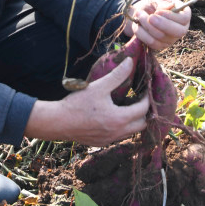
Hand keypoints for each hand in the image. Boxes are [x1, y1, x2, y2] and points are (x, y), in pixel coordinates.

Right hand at [26, 60, 149, 146]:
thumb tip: (130, 62)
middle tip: (138, 99)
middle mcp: (117, 133)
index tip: (145, 90)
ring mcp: (109, 140)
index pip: (143, 110)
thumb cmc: (77, 103)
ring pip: (131, 132)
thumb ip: (117, 75)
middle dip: (143, 112)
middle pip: (141, 124)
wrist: (57, 122)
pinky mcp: (101, 143)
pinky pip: (119, 136)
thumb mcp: (98, 87)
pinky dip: (122, 127)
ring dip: (133, 121)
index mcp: (119, 119)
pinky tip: (114, 116)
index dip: (147, 99)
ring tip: (127, 107)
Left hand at [123, 0, 190, 51]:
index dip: (171, 16)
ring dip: (148, 26)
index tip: (157, 11)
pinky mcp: (160, 46)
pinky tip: (138, 24)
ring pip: (162, 37)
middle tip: (150, 17)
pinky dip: (142, 33)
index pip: (183, 19)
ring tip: (139, 14)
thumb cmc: (154, 4)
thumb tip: (170, 6)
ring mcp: (171, 39)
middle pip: (178, 32)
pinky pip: (152, 42)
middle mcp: (181, 29)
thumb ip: (163, 2)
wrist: (143, 12)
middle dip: (162, 25)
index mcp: (184, 14)